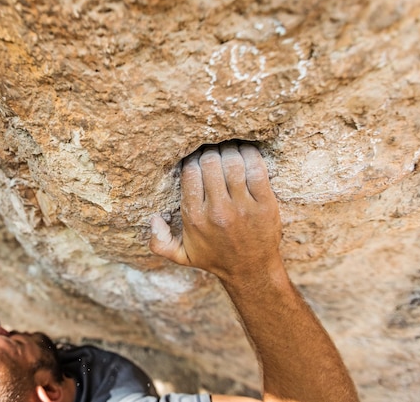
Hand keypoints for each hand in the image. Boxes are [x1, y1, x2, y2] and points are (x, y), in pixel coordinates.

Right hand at [150, 142, 282, 280]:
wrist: (251, 270)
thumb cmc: (215, 259)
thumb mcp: (182, 256)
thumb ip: (159, 242)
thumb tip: (154, 219)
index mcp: (195, 217)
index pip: (190, 172)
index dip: (193, 159)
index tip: (197, 158)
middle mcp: (218, 211)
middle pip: (210, 162)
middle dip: (210, 152)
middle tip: (213, 151)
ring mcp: (243, 207)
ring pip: (233, 162)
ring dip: (230, 150)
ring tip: (228, 150)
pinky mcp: (265, 204)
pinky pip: (256, 169)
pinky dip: (251, 155)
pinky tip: (246, 152)